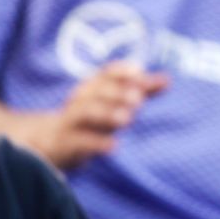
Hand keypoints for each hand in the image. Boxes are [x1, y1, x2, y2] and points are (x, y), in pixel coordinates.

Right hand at [20, 62, 169, 170]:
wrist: (52, 142)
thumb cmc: (92, 118)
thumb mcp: (114, 103)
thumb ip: (140, 90)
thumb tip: (167, 80)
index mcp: (92, 86)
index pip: (105, 73)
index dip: (121, 71)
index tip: (138, 72)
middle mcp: (80, 100)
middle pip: (97, 90)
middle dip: (118, 93)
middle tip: (139, 99)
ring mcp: (71, 121)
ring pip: (86, 112)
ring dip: (106, 113)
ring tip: (127, 118)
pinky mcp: (66, 143)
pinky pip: (79, 141)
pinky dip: (95, 143)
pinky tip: (113, 147)